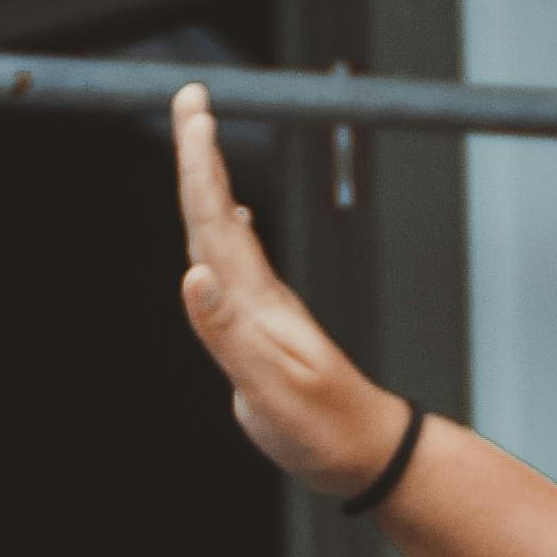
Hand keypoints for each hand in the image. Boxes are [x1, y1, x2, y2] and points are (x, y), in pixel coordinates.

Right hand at [172, 86, 414, 500]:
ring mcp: (265, 309)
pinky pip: (238, 266)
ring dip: (209, 187)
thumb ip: (227, 333)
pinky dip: (226, 234)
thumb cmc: (322, 430)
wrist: (366, 453)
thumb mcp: (269, 390)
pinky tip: (231, 223)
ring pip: (226, 235)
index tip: (193, 110)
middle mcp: (260, 296)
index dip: (199, 165)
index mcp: (256, 304)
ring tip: (199, 146)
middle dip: (200, 157)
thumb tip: (193, 275)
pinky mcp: (267, 329)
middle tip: (190, 103)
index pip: (215, 221)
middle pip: (217, 214)